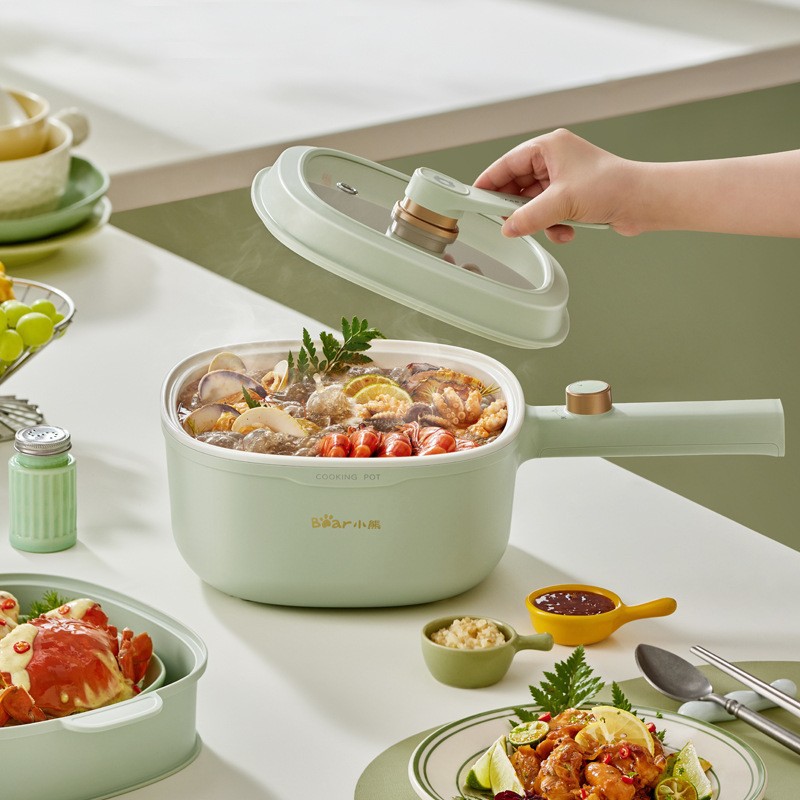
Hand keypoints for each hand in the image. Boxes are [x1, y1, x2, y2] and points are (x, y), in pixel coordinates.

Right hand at [474, 129, 638, 242]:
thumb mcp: (561, 202)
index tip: (476, 197)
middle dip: (519, 208)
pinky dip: (554, 225)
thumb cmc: (611, 185)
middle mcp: (555, 160)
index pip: (507, 163)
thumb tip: (508, 227)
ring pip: (534, 204)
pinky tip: (566, 230)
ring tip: (550, 227)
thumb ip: (528, 217)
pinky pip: (549, 213)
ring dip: (540, 221)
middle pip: (519, 186)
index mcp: (549, 147)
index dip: (490, 182)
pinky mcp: (573, 197)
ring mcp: (564, 180)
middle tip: (511, 222)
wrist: (643, 201)